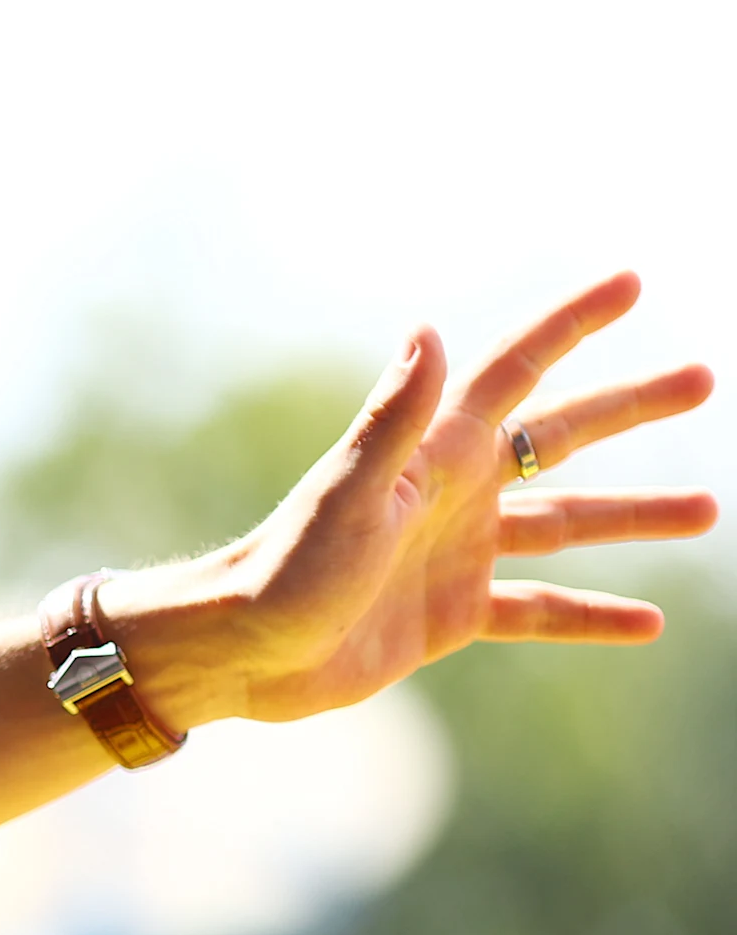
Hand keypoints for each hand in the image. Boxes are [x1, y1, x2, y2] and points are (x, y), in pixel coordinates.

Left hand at [105, 273, 715, 727]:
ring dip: (634, 514)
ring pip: (567, 523)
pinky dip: (591, 617)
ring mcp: (458, 554)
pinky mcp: (453, 615)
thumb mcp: (347, 490)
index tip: (630, 282)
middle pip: (561, 437)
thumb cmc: (285, 569)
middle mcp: (454, 493)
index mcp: (435, 452)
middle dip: (630, 407)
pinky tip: (648, 623)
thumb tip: (428, 331)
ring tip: (708, 508)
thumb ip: (394, 417)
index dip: (571, 324)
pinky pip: (541, 611)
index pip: (515, 369)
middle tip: (704, 380)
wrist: (245, 652)